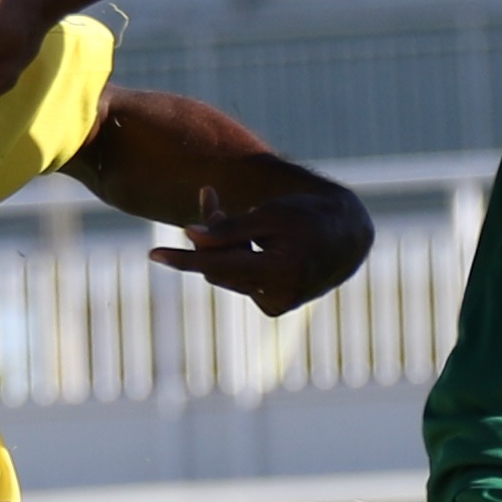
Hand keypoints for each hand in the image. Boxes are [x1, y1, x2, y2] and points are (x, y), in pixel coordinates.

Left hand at [153, 176, 371, 316]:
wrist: (348, 237)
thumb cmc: (309, 216)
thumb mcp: (271, 213)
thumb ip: (231, 228)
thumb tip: (189, 235)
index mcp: (281, 270)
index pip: (219, 266)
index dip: (184, 259)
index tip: (153, 255)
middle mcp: (279, 296)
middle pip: (220, 266)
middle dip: (209, 235)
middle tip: (209, 194)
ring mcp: (277, 305)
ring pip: (227, 274)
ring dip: (222, 245)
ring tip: (230, 209)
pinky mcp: (274, 306)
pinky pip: (240, 281)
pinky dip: (237, 259)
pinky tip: (254, 240)